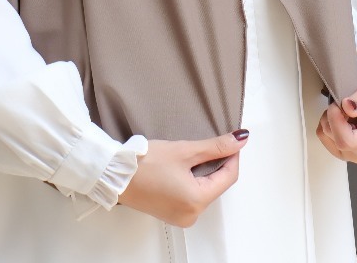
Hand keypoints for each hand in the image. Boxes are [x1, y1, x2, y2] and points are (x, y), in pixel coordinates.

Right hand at [117, 130, 248, 226]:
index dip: (233, 156)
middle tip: (211, 144)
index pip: (228, 177)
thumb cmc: (146, 163)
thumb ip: (215, 146)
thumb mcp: (184, 150)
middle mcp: (192, 215)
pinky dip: (194, 181)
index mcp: (197, 201)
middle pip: (217, 185)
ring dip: (205, 172)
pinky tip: (184, 168)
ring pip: (205, 191)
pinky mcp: (172, 214)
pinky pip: (192, 197)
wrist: (116, 174)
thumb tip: (240, 140)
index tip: (232, 140)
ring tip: (193, 154)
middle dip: (218, 164)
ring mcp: (182, 217)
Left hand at [315, 71, 356, 163]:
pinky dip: (329, 126)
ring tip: (340, 109)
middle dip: (332, 120)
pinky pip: (329, 141)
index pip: (348, 142)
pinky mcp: (350, 149)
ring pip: (330, 142)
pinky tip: (339, 116)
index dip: (336, 122)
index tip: (336, 104)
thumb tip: (346, 107)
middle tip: (340, 103)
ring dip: (328, 122)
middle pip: (338, 143)